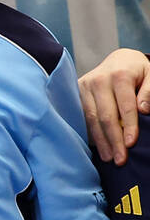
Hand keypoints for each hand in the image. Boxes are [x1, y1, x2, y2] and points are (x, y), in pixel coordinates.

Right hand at [79, 46, 149, 163]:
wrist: (119, 60)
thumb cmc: (138, 72)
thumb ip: (149, 91)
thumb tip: (143, 110)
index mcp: (119, 75)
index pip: (124, 105)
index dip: (128, 126)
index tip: (131, 144)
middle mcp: (98, 80)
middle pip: (105, 115)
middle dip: (113, 139)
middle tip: (120, 159)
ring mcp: (84, 86)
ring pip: (91, 118)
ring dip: (100, 140)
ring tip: (109, 158)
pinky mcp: (76, 92)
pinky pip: (82, 116)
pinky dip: (90, 133)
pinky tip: (99, 147)